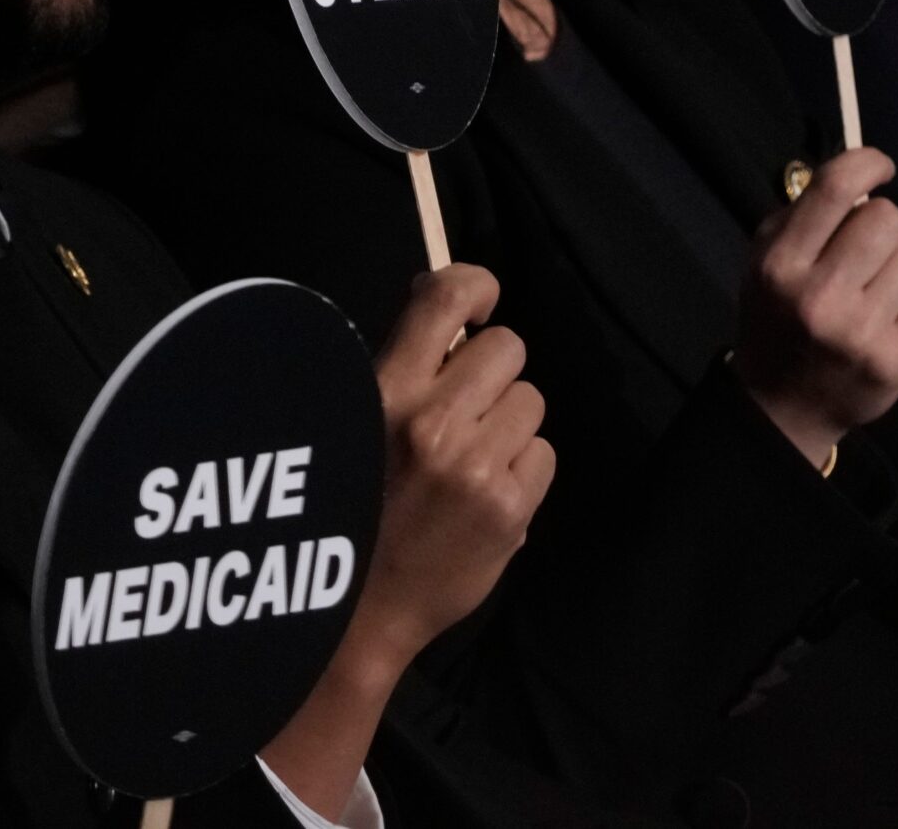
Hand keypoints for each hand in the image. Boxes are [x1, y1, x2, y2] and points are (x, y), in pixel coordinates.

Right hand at [348, 263, 554, 675]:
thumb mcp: (356, 422)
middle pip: (508, 348)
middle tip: (468, 406)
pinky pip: (544, 454)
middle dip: (494, 372)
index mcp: (385, 391)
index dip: (475, 285)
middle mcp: (434, 422)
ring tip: (472, 458)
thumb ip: (400, 367)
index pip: (445, 300)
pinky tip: (486, 494)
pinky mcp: (510, 509)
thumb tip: (449, 306)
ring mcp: (477, 467)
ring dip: (510, 422)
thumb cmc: (353, 508)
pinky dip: (522, 469)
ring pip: (532, 401)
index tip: (479, 302)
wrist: (361, 612)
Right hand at [736, 147, 897, 467]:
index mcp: (781, 265)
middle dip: (883, 225)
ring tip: (879, 287)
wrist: (781, 408)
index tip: (881, 169)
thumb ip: (804, 218)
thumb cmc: (777, 320)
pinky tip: (892, 317)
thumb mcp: (764, 263)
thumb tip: (861, 178)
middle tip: (868, 249)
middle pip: (888, 218)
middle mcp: (820, 297)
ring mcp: (862, 332)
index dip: (869, 163)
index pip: (835, 188)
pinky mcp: (896, 361)